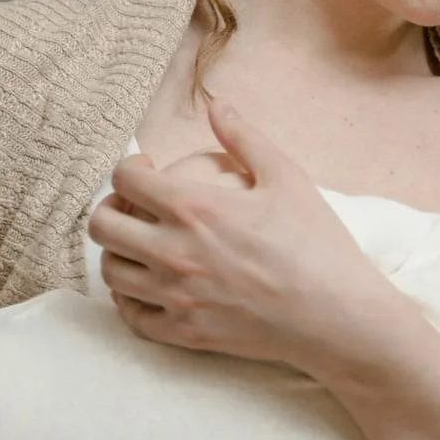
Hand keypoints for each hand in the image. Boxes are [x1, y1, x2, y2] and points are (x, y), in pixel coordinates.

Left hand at [90, 101, 393, 368]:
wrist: (337, 316)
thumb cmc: (316, 242)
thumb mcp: (286, 177)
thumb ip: (245, 138)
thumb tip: (218, 106)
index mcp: (193, 208)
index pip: (125, 179)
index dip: (129, 167)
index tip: (147, 169)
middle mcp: (173, 252)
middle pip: (103, 226)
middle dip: (111, 207)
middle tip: (133, 206)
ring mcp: (175, 297)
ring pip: (111, 272)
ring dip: (117, 252)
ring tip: (140, 244)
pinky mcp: (184, 333)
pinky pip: (132, 317)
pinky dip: (130, 300)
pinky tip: (149, 287)